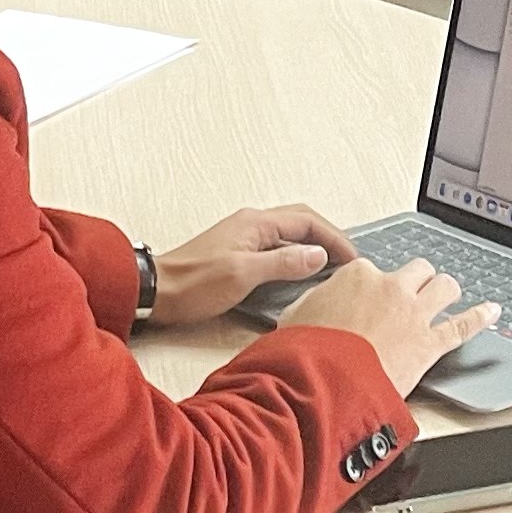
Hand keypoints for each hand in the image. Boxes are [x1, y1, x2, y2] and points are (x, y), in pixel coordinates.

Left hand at [149, 205, 357, 328]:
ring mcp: (244, 237)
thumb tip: (319, 255)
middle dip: (327, 237)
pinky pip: (276, 248)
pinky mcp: (238, 253)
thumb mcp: (244, 275)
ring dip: (312, 247)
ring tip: (331, 267)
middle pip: (301, 222)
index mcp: (256, 223)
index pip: (307, 221)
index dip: (334, 237)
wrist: (158, 291)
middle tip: (348, 260)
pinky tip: (300, 275)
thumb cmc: (195, 284)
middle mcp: (252, 224)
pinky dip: (295, 257)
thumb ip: (283, 264)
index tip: (353, 257)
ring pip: (289, 235)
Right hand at [275, 255, 500, 396]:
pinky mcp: (429, 343)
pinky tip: (492, 311)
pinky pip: (463, 326)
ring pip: (444, 286)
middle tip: (414, 291)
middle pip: (416, 270)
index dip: (374, 286)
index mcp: (357, 275)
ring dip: (447, 289)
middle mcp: (390, 287)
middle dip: (417, 280)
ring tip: (449, 293)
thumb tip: (310, 305)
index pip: (373, 270)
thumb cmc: (308, 352)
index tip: (372, 296)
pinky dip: (480, 317)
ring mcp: (413, 313)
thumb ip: (311, 305)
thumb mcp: (295, 318)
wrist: (325, 381)